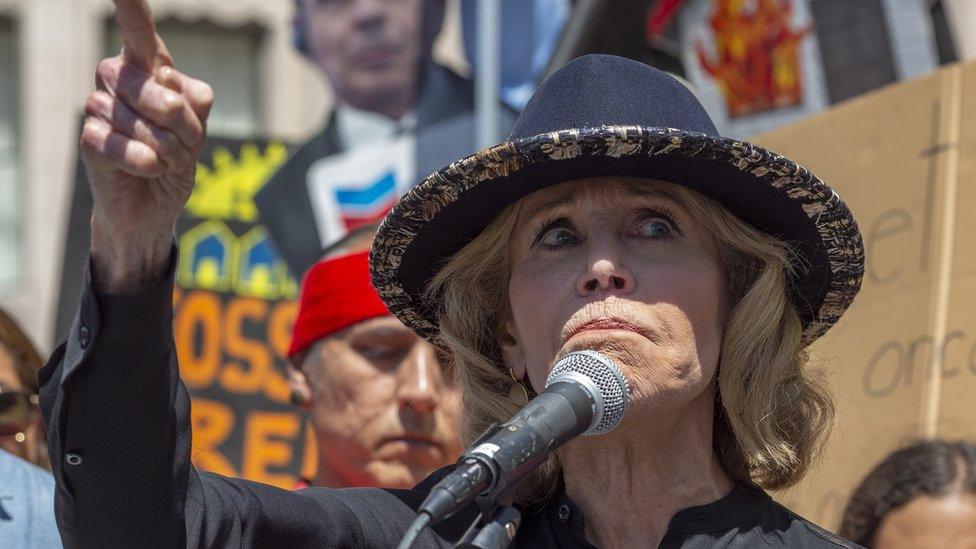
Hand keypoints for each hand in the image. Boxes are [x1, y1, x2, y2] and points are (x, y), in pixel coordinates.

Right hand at [81, 0, 212, 293]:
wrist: (156, 205)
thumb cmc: (177, 158)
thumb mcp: (197, 128)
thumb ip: (193, 101)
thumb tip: (169, 86)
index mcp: (148, 68)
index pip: (140, 32)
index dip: (130, 9)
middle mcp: (118, 80)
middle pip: (160, 88)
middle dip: (186, 126)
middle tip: (188, 144)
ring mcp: (99, 108)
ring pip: (146, 121)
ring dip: (172, 150)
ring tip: (167, 160)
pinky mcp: (89, 140)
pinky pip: (124, 146)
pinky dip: (148, 162)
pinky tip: (149, 170)